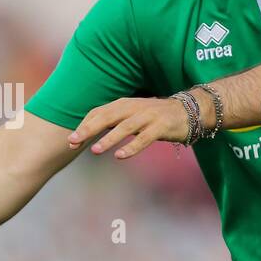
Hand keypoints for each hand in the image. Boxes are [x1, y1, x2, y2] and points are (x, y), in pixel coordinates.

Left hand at [68, 97, 189, 158]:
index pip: (99, 113)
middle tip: (73, 141)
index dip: (84, 126)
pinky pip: (144, 138)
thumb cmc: (155, 116)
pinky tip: (120, 156)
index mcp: (123, 104)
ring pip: (125, 127)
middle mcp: (134, 108)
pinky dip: (132, 147)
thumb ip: (113, 121)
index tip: (71, 140)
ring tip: (95, 150)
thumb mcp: (131, 115)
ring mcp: (148, 116)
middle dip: (89, 129)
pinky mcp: (161, 127)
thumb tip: (89, 132)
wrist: (189, 111)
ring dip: (109, 139)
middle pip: (107, 117)